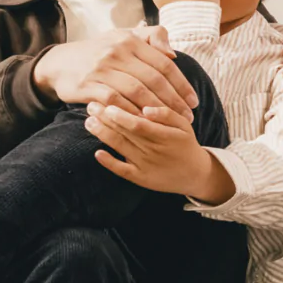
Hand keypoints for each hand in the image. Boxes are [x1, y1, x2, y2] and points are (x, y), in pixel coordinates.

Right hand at [33, 27, 197, 121]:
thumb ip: (150, 38)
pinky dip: (131, 113)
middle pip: (153, 79)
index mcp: (130, 39)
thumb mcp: (123, 37)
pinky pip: (115, 102)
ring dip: (156, 110)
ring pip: (136, 91)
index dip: (181, 84)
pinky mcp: (88, 85)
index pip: (163, 63)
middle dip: (173, 100)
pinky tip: (143, 124)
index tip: (193, 101)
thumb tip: (172, 52)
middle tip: (187, 117)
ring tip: (169, 123)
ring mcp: (102, 68)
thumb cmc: (98, 52)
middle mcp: (117, 51)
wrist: (59, 63)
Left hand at [86, 103, 232, 202]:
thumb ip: (167, 113)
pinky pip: (122, 171)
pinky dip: (109, 163)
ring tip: (89, 122)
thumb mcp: (183, 125)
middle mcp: (155, 151)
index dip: (122, 115)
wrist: (194, 174)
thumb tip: (146, 108)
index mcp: (165, 136)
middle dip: (106, 119)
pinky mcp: (141, 178)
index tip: (107, 104)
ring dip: (103, 135)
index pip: (139, 124)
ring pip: (121, 148)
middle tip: (91, 106)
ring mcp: (146, 165)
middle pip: (126, 134)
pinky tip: (98, 153)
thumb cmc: (184, 144)